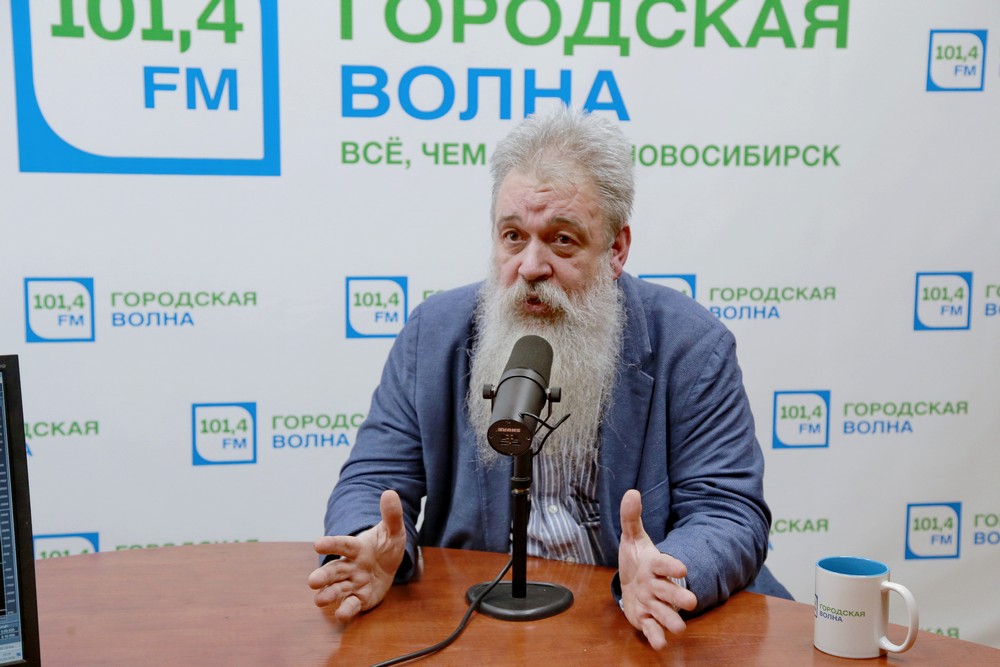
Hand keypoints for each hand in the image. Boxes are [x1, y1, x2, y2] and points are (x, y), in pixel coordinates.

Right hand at [308, 489, 405, 621]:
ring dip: (328, 594)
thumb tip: (390, 493)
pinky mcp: (359, 598)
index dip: (331, 544)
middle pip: (335, 570)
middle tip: (311, 581)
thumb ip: (391, 515)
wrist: (387, 565)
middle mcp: (350, 565)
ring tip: (318, 600)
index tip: (317, 544)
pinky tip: (341, 614)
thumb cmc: (386, 545)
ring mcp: (353, 583)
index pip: (343, 544)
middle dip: (323, 576)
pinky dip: (346, 609)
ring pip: (338, 589)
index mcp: (357, 547)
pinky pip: (352, 604)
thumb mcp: (393, 530)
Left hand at [618, 489, 697, 649]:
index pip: (665, 564)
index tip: (681, 567)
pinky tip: (660, 644)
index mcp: (655, 565)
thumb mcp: (631, 537)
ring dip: (671, 620)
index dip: (672, 565)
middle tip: (690, 601)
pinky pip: (653, 630)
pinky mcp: (647, 619)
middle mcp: (657, 586)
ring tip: (680, 628)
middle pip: (670, 592)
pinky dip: (656, 637)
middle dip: (679, 597)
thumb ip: (631, 517)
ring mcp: (653, 604)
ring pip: (665, 613)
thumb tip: (631, 492)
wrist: (632, 580)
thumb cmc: (636, 559)